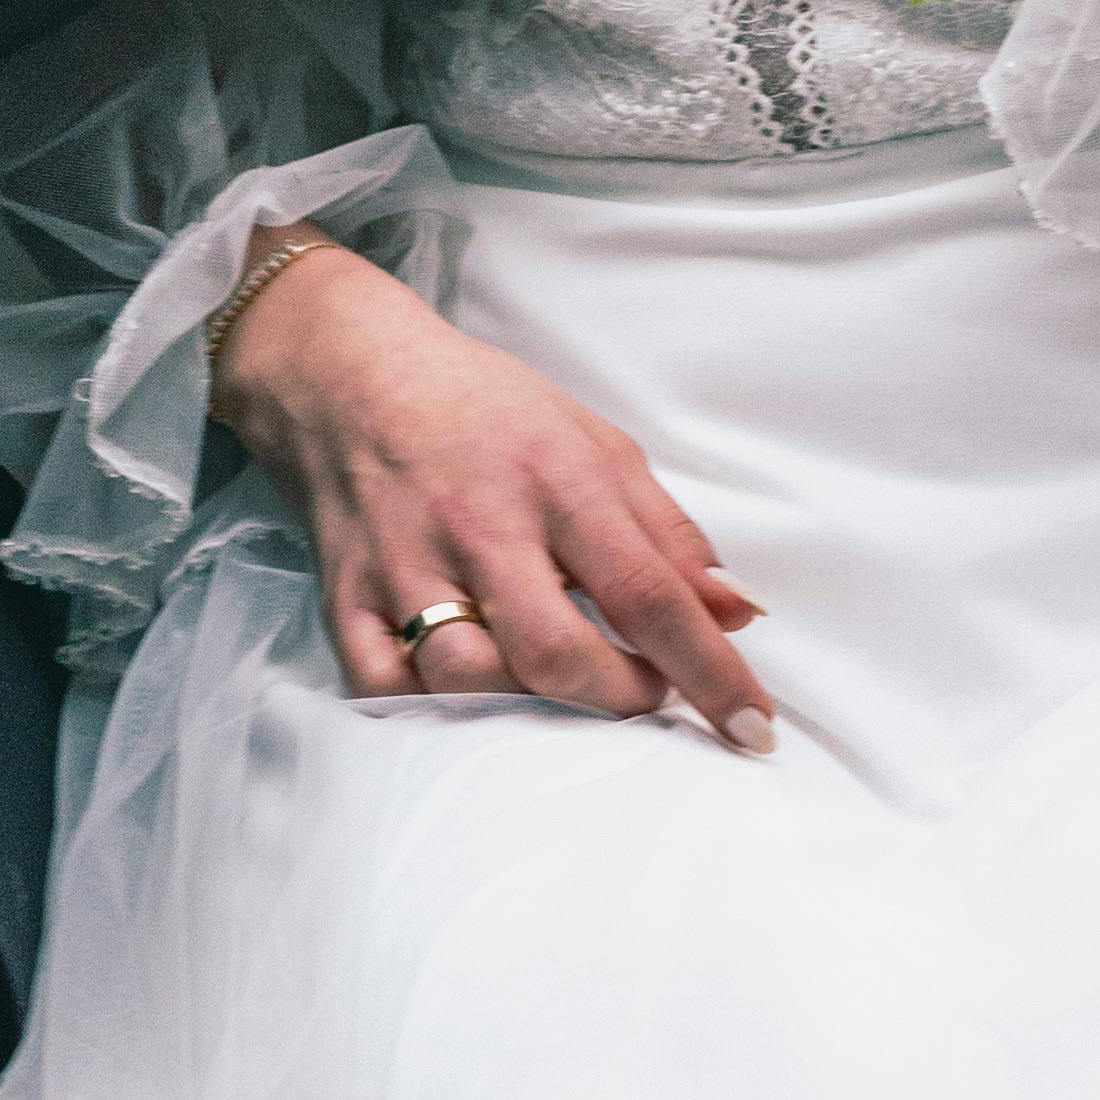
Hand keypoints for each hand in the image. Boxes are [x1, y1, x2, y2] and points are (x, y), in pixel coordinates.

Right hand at [211, 238, 775, 749]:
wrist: (344, 370)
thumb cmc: (482, 410)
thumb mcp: (592, 442)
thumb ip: (667, 533)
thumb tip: (738, 613)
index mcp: (555, 477)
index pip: (649, 592)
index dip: (711, 671)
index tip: (755, 729)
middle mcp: (478, 521)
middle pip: (554, 653)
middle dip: (618, 697)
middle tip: (643, 692)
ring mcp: (403, 561)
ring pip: (466, 677)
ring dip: (525, 704)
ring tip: (553, 683)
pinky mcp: (345, 593)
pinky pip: (382, 686)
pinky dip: (426, 709)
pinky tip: (462, 689)